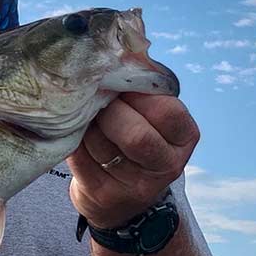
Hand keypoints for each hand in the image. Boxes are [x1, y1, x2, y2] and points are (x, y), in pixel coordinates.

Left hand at [68, 93, 198, 228]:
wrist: (119, 191)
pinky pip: (80, 158)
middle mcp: (167, 166)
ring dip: (87, 124)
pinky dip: (72, 139)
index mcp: (184, 137)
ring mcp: (135, 186)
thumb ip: (139, 91)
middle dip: (109, 112)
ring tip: (86, 116)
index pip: (168, 112)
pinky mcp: (103, 195)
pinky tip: (76, 133)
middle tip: (98, 102)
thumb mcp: (150, 115)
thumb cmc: (134, 136)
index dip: (137, 94)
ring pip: (102, 145)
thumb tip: (111, 60)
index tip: (120, 87)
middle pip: (136, 136)